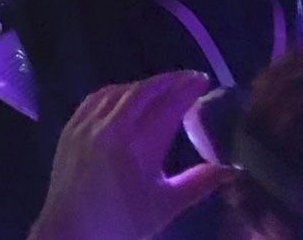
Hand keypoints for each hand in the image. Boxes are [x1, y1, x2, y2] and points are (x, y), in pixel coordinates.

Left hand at [29, 72, 233, 239]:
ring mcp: (86, 125)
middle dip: (168, 81)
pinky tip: (124, 95)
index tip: (202, 80)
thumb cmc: (123, 222)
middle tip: (188, 78)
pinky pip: (95, 99)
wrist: (73, 231)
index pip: (168, 106)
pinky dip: (114, 92)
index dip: (186, 90)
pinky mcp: (70, 129)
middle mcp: (112, 128)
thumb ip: (200, 182)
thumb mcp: (167, 205)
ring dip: (141, 85)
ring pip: (117, 91)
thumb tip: (232, 169)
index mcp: (139, 146)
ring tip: (160, 87)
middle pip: (143, 91)